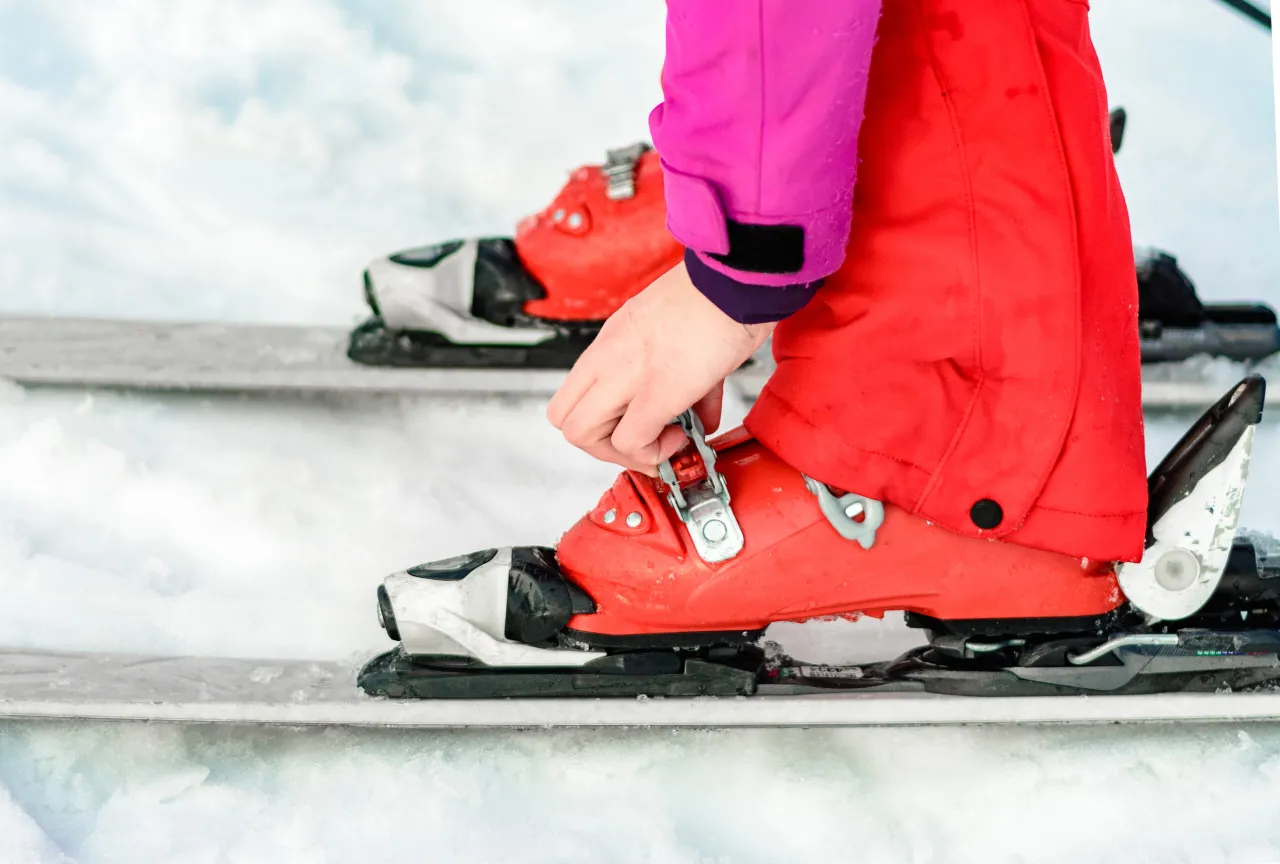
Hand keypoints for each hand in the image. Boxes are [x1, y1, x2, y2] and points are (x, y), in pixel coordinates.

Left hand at [547, 260, 772, 474]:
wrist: (740, 279)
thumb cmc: (719, 294)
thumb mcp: (678, 330)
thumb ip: (680, 375)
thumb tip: (699, 413)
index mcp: (613, 339)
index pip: (572, 394)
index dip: (598, 422)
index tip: (633, 426)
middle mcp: (609, 356)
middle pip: (565, 420)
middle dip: (603, 445)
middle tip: (643, 443)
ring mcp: (626, 374)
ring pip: (582, 435)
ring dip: (623, 453)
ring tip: (664, 441)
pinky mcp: (656, 392)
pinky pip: (630, 442)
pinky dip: (653, 453)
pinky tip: (682, 438)